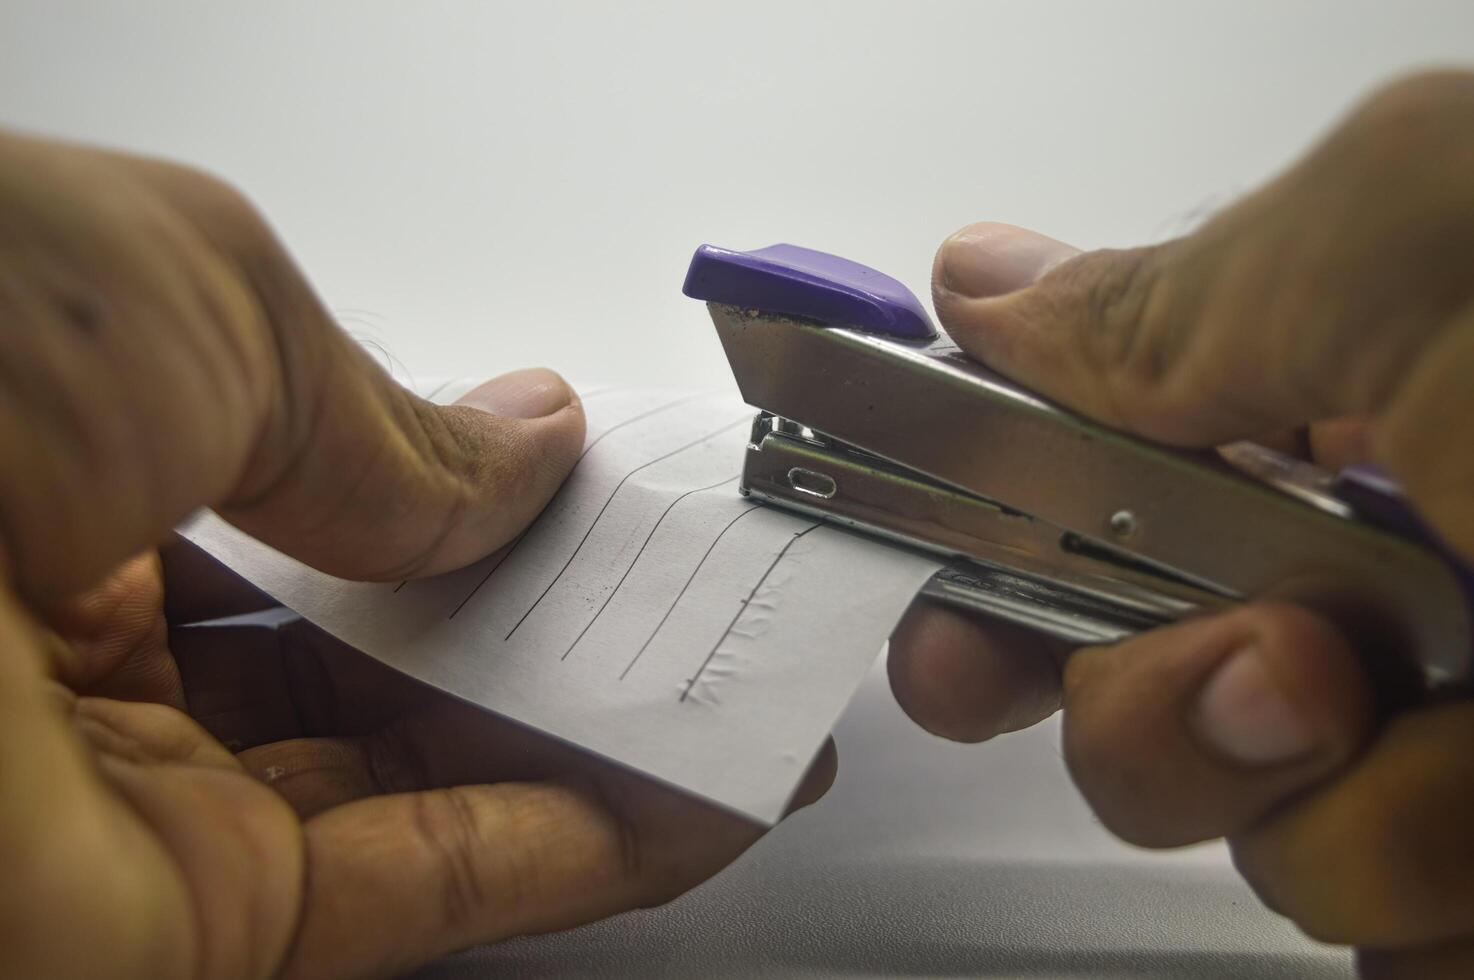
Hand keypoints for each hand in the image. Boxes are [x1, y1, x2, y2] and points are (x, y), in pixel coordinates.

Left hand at [0, 132, 832, 978]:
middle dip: (551, 638)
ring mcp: (136, 806)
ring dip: (591, 750)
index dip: (473, 504)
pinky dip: (571, 849)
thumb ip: (389, 420)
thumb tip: (527, 451)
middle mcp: (92, 649)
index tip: (601, 499)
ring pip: (416, 787)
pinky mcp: (181, 930)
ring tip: (735, 701)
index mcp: (74, 469)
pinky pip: (421, 888)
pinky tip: (686, 800)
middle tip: (695, 609)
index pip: (327, 506)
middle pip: (381, 660)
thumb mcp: (204, 303)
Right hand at [890, 71, 1473, 976]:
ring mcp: (1455, 738)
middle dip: (1167, 715)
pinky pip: (1395, 950)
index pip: (1072, 516)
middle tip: (1304, 664)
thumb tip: (983, 291)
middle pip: (1125, 707)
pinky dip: (1445, 918)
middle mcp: (1368, 581)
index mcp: (1314, 421)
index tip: (958, 657)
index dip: (986, 590)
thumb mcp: (1422, 236)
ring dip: (1355, 818)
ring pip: (1261, 844)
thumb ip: (1171, 291)